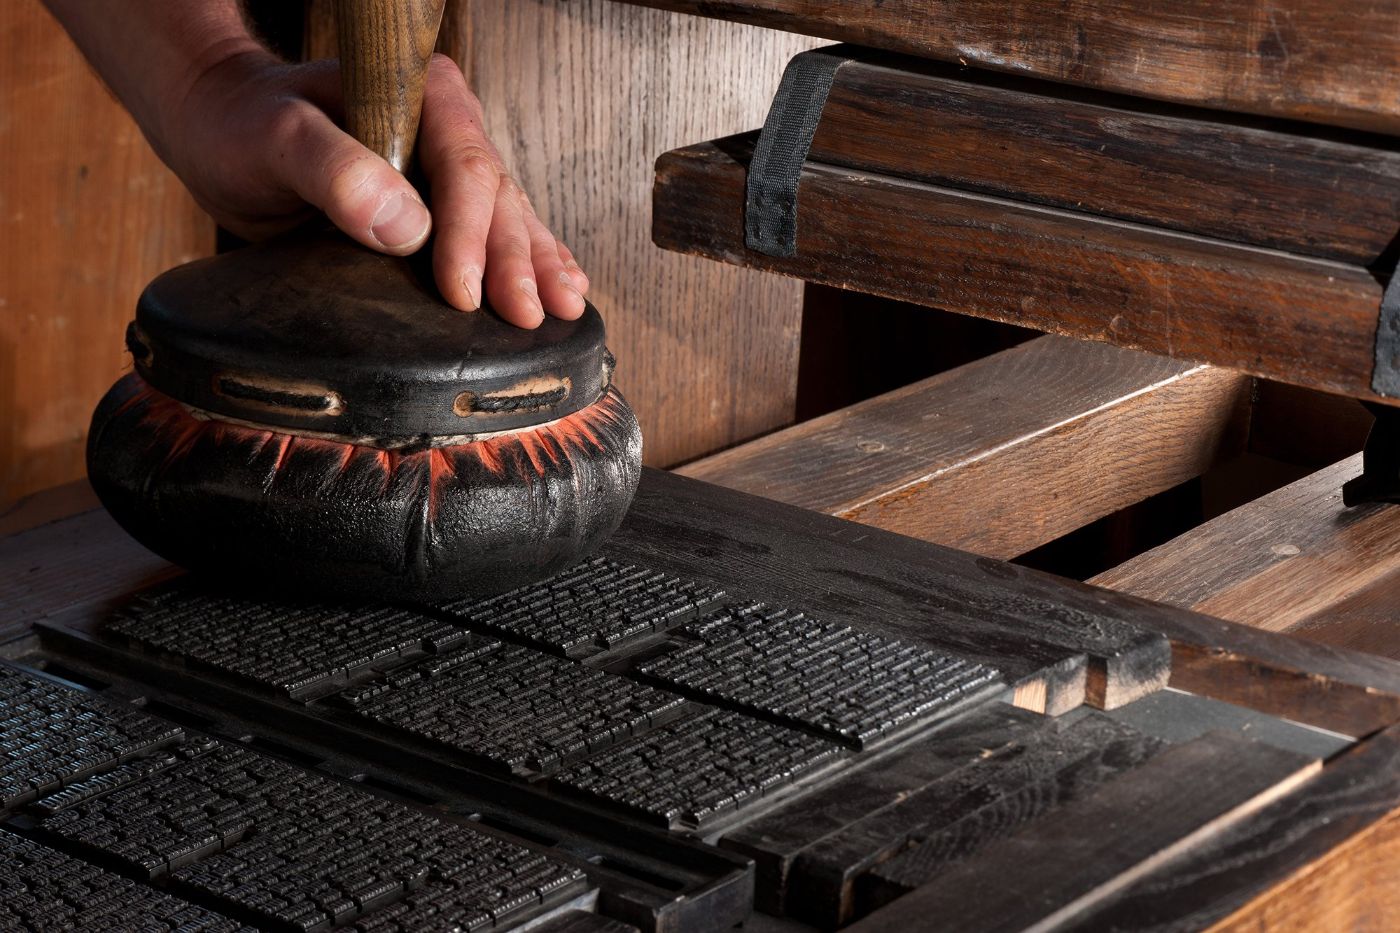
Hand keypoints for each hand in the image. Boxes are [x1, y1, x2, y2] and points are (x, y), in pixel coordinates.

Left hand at [160, 49, 588, 327]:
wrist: (222, 128)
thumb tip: (405, 225)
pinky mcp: (439, 207)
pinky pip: (495, 233)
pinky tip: (560, 288)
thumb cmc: (243, 122)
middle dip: (517, 260)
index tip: (463, 293)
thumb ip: (334, 170)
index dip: (472, 234)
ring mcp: (447, 171)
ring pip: (508, 219)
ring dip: (537, 266)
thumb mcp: (276, 136)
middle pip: (499, 199)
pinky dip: (530, 262)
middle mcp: (447, 129)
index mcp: (422, 97)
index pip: (467, 167)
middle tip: (529, 315)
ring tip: (564, 308)